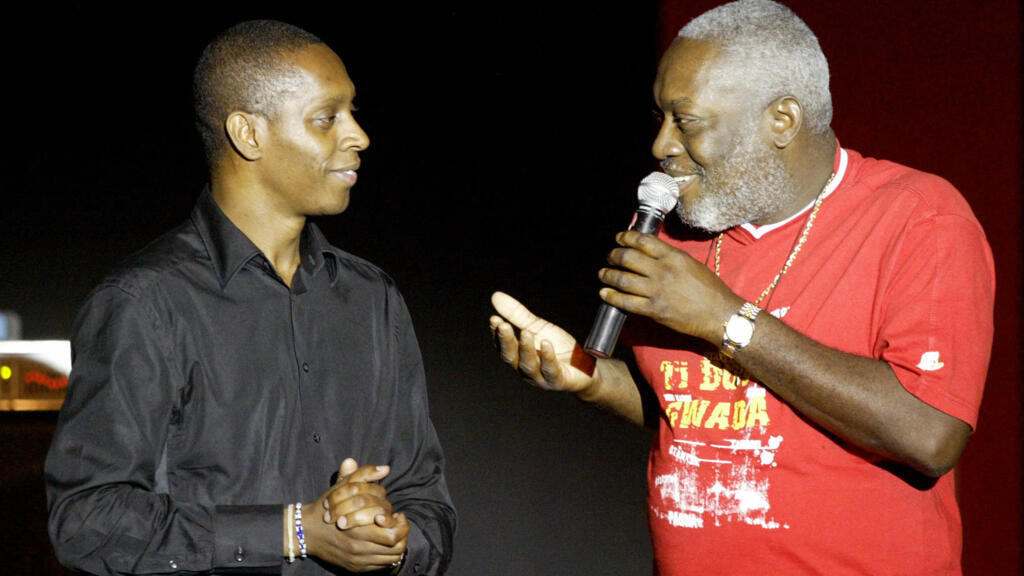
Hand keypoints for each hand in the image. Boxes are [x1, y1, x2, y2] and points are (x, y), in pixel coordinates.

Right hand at [300, 459, 408, 571]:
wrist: (307, 532)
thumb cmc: (327, 507)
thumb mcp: (341, 488)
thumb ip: (363, 475)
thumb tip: (384, 469)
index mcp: (359, 527)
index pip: (392, 531)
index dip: (399, 523)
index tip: (396, 515)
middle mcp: (360, 546)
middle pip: (395, 545)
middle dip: (401, 533)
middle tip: (397, 524)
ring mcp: (359, 559)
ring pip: (392, 557)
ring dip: (397, 544)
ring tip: (392, 532)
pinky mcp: (357, 567)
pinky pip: (382, 565)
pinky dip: (388, 555)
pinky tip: (383, 543)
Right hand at [489, 291, 595, 392]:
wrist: (586, 366)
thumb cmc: (559, 347)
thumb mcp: (538, 328)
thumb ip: (517, 315)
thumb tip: (496, 296)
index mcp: (518, 356)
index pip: (502, 346)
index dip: (497, 334)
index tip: (494, 319)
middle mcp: (525, 369)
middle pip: (511, 357)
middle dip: (506, 341)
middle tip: (503, 326)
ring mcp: (541, 377)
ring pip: (529, 365)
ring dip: (526, 349)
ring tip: (526, 332)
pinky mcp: (558, 381)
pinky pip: (551, 370)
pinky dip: (548, 357)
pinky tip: (546, 343)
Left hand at [599, 231, 741, 342]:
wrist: (719, 315)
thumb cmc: (710, 289)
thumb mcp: (691, 264)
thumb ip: (670, 258)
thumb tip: (650, 253)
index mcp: (673, 257)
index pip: (642, 241)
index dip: (626, 237)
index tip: (619, 238)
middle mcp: (663, 271)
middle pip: (628, 258)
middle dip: (614, 255)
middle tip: (610, 256)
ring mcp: (656, 291)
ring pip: (623, 279)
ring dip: (608, 275)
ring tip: (603, 274)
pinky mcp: (654, 310)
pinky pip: (626, 302)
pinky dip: (612, 297)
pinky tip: (604, 293)